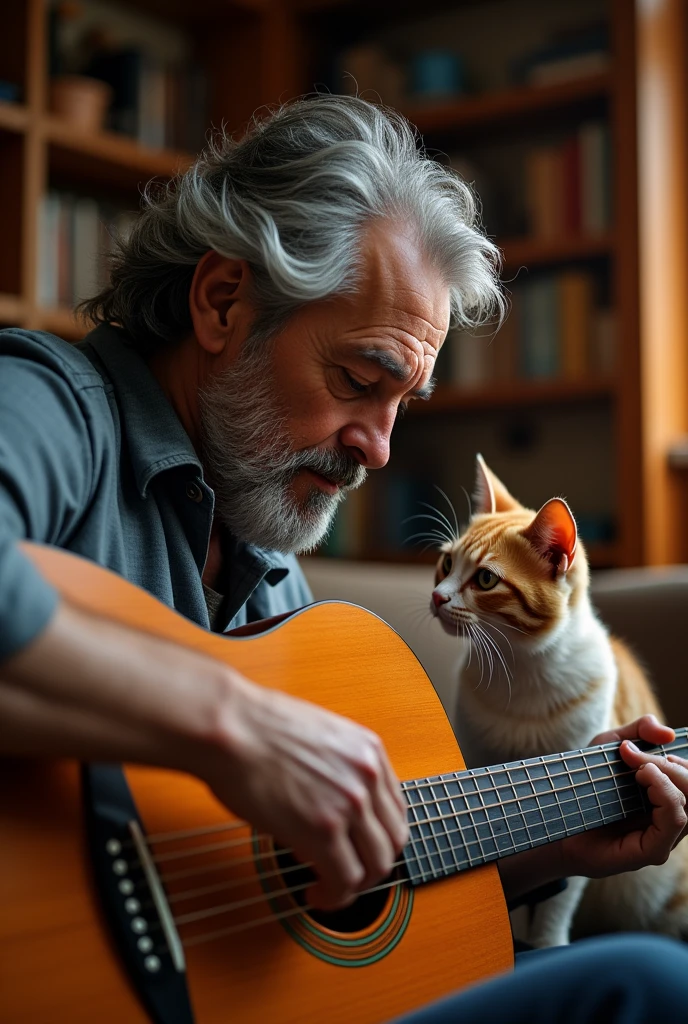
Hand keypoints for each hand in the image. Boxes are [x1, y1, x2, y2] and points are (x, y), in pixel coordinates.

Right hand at [203, 674, 408, 910]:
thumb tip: (329, 811)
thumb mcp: (316, 738)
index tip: (361, 847)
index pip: (395, 807)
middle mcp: (368, 775)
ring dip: (355, 885)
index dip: (379, 835)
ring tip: (331, 889)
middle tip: (349, 875)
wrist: (230, 728)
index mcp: (368, 749)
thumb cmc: (255, 727)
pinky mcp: (323, 830)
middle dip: (372, 865)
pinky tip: (317, 894)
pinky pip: (345, 879)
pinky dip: (334, 896)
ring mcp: (350, 803)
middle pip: (392, 839)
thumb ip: (336, 771)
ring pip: (376, 865)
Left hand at [559, 715, 687, 878]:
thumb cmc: (584, 784)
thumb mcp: (608, 746)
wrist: (556, 816)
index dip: (678, 760)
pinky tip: (644, 779)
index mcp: (665, 798)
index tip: (651, 744)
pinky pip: (674, 822)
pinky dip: (665, 794)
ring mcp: (663, 838)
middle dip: (671, 765)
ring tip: (640, 768)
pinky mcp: (651, 852)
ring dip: (667, 776)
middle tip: (636, 757)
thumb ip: (638, 732)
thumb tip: (668, 733)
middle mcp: (669, 820)